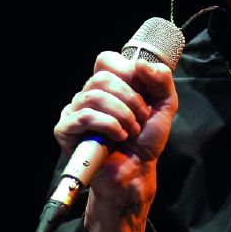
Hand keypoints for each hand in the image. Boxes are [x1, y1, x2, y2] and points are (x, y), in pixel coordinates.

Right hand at [53, 51, 178, 231]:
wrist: (137, 171)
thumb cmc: (146, 140)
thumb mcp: (165, 104)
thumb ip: (161, 79)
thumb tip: (140, 64)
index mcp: (108, 86)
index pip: (106, 60)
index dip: (128, 73)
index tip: (142, 95)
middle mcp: (88, 95)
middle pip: (102, 77)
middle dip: (130, 100)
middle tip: (140, 120)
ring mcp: (74, 112)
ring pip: (94, 96)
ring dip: (122, 115)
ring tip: (130, 132)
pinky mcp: (65, 131)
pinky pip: (84, 116)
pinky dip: (108, 125)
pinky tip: (118, 137)